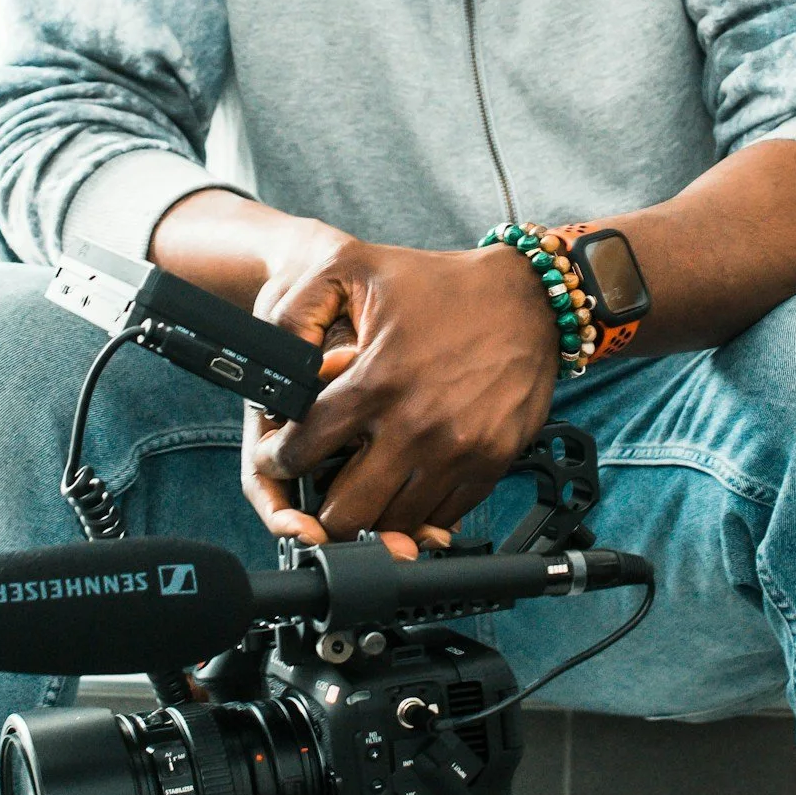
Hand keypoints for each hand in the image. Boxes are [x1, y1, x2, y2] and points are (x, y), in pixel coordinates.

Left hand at [238, 233, 559, 548]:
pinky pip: (441, 517)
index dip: (277, 461)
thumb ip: (293, 311)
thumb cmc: (437, 284)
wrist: (526, 299)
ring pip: (393, 526)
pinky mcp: (491, 464)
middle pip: (346, 512)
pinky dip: (417, 513)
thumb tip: (269, 361)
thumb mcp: (350, 268)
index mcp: (376, 383)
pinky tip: (402, 487)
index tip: (277, 458)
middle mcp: (417, 427)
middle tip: (315, 491)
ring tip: (358, 491)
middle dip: (320, 507)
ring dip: (370, 516)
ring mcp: (457, 452)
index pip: (302, 453)